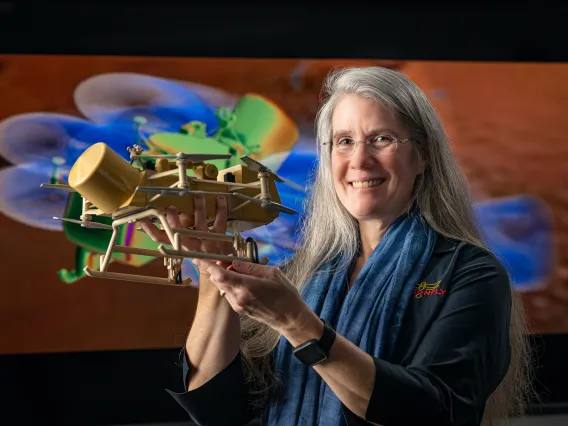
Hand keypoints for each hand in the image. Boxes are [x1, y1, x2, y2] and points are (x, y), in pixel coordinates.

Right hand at [139, 195, 232, 273]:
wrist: (220, 268)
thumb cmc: (199, 254)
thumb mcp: (185, 246)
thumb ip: (177, 233)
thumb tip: (168, 212)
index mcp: (179, 246)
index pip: (160, 238)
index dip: (149, 228)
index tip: (142, 216)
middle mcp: (191, 245)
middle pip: (178, 232)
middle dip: (172, 219)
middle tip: (170, 207)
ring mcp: (206, 242)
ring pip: (200, 222)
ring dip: (199, 207)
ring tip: (197, 195)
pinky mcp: (221, 237)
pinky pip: (220, 221)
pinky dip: (221, 208)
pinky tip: (220, 198)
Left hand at [194, 258, 309, 332]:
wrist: (290, 318)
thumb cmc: (285, 294)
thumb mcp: (272, 273)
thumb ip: (251, 267)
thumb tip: (234, 262)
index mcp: (247, 286)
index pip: (220, 274)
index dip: (208, 265)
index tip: (199, 258)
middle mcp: (239, 297)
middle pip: (218, 280)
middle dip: (217, 269)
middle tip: (225, 260)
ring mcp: (238, 305)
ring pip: (223, 287)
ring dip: (224, 277)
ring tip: (238, 270)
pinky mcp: (240, 310)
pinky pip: (229, 294)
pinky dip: (230, 285)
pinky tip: (242, 281)